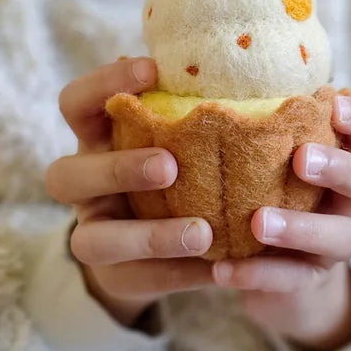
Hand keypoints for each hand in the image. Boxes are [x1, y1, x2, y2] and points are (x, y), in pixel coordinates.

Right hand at [45, 56, 215, 330]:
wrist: (165, 244)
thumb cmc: (187, 166)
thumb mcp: (186, 136)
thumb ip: (204, 112)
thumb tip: (285, 78)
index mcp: (96, 139)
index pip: (75, 103)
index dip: (104, 84)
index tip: (153, 70)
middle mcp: (84, 185)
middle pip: (65, 176)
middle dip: (117, 169)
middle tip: (170, 165)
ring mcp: (93, 234)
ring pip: (91, 241)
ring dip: (149, 235)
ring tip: (203, 233)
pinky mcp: (115, 278)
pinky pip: (138, 279)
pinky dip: (179, 272)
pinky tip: (219, 267)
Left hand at [219, 94, 350, 350]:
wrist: (261, 267)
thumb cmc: (255, 187)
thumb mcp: (256, 154)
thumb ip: (245, 123)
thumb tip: (180, 69)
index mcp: (341, 160)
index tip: (333, 104)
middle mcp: (347, 201)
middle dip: (340, 169)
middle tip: (300, 159)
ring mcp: (334, 244)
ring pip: (343, 237)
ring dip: (301, 228)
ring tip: (257, 222)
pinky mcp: (309, 280)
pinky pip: (293, 279)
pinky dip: (260, 275)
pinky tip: (223, 270)